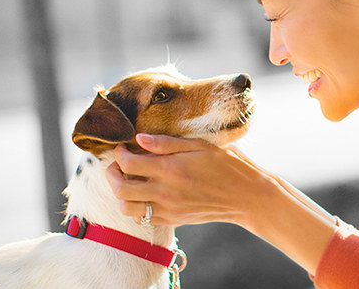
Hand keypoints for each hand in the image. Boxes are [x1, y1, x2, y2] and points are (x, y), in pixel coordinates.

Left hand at [106, 133, 273, 226]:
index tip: (124, 147)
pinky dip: (136, 207)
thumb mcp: (201, 145)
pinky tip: (145, 194)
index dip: (119, 153)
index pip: (128, 163)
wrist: (247, 196)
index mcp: (171, 169)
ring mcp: (169, 209)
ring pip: (127, 208)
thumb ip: (167, 143)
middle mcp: (166, 192)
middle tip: (118, 164)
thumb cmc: (228, 165)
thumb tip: (139, 139)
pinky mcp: (174, 220)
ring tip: (129, 181)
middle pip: (120, 189)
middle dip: (112, 174)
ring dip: (121, 194)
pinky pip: (143, 219)